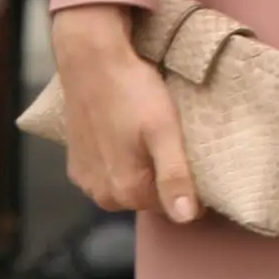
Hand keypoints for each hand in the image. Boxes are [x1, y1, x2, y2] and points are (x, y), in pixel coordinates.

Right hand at [50, 4, 199, 223]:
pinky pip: (108, 173)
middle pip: (149, 198)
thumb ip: (174, 176)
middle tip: (177, 144)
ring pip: (128, 185)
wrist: (90, 61)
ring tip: (153, 138)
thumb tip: (186, 218)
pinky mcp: (77, 163)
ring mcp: (86, 179)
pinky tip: (128, 137)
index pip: (173, 208)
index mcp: (126, 191)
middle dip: (165, 179)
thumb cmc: (132, 92)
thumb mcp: (164, 131)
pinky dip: (121, 161)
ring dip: (142, 170)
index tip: (200, 164)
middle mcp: (102, 195)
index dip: (191, 188)